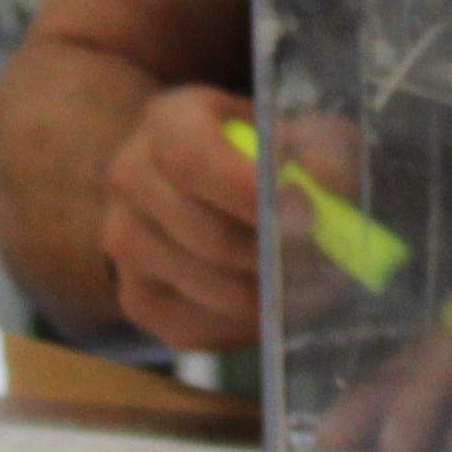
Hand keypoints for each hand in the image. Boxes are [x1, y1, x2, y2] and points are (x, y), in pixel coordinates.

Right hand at [94, 86, 359, 353]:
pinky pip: (200, 329)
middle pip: (209, 238)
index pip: (193, 162)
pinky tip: (274, 304)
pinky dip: (248, 326)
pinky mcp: (136, 298)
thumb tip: (323, 189)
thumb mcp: (300, 132)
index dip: (249, 194)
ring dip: (272, 296)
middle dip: (278, 258)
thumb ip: (322, 151)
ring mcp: (124, 242)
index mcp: (168, 123)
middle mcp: (131, 179)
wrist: (203, 188)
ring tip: (313, 286)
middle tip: (327, 262)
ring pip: (211, 290)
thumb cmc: (263, 156)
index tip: (306, 213)